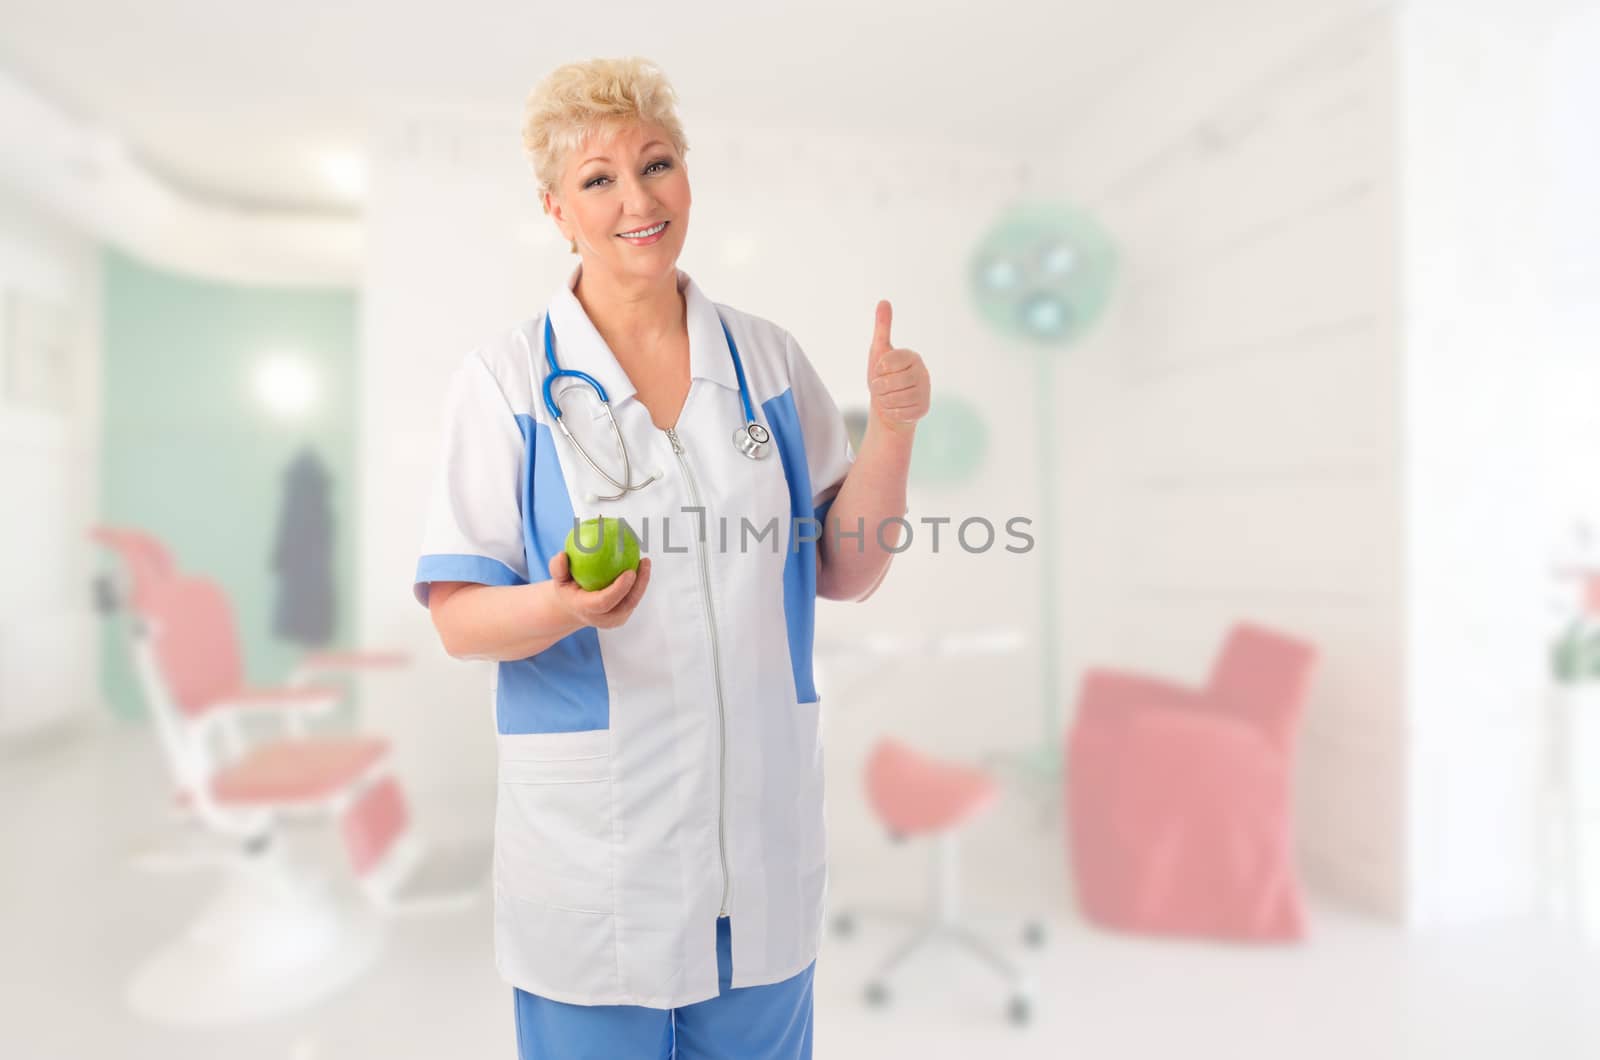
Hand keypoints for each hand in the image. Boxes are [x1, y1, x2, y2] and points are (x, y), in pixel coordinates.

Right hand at [547, 552, 652, 629]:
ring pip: (633, 601)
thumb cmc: (567, 590)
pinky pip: (633, 598)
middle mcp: (603, 619)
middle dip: (639, 584)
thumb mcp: (558, 580)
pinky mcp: (623, 615)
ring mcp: (615, 619)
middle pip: (626, 604)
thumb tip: (562, 555)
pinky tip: (641, 564)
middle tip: (643, 562)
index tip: (630, 571)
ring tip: (645, 561)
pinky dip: (638, 583)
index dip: (619, 589)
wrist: (574, 609)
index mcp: (587, 610)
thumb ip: (557, 568)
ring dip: (642, 582)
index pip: (606, 602)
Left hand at [866, 300, 929, 433]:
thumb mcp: (879, 350)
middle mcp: (923, 372)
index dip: (879, 369)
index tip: (880, 370)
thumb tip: (884, 301)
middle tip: (881, 387)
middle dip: (879, 387)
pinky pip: (900, 412)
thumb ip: (882, 327)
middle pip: (891, 382)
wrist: (888, 405)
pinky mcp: (924, 408)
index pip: (889, 362)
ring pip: (895, 398)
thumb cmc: (882, 376)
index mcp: (912, 356)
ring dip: (884, 400)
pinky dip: (891, 412)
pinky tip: (894, 408)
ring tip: (888, 397)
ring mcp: (925, 391)